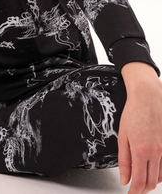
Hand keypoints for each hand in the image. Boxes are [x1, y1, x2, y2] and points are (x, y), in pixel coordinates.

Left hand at [119, 62, 161, 193]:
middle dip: (142, 189)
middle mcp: (157, 152)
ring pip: (161, 177)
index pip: (140, 182)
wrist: (148, 97)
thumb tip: (125, 180)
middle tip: (134, 189)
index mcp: (141, 150)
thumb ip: (124, 160)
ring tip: (141, 181)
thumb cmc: (133, 113)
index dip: (134, 192)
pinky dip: (160, 173)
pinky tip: (152, 170)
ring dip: (151, 182)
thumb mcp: (123, 136)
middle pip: (152, 182)